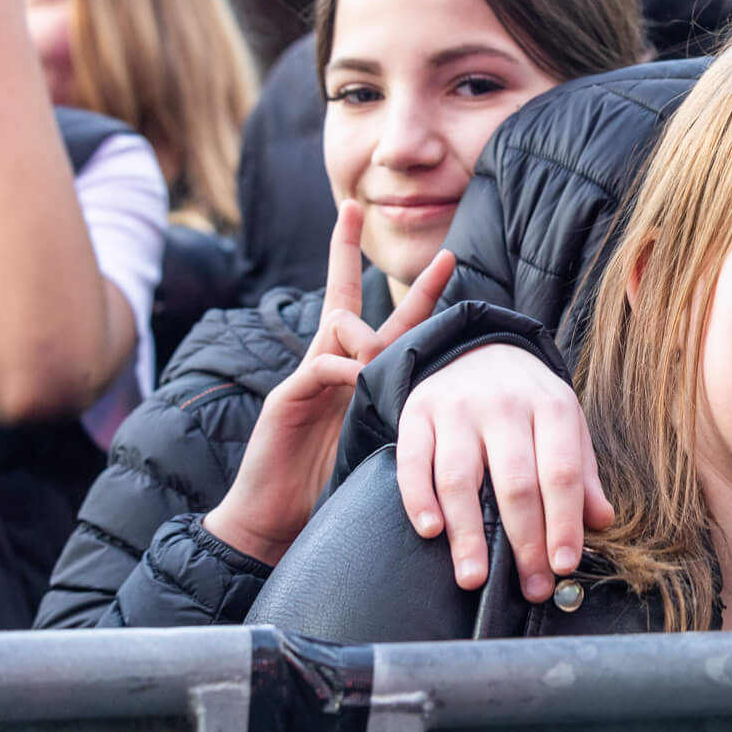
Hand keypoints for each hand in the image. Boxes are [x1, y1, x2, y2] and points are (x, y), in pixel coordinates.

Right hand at [205, 202, 453, 564]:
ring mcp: (306, 377)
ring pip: (341, 324)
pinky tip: (356, 378)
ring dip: (370, 334)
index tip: (450, 256)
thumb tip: (454, 396)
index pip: (387, 319)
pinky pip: (322, 364)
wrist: (276, 524)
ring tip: (378, 363)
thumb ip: (405, 409)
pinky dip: (345, 367)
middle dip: (344, 249)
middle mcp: (329, 364)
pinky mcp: (287, 398)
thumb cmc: (331, 484)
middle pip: (343, 296)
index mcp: (354, 372)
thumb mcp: (382, 439)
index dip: (419, 289)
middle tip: (353, 207)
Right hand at [395, 344, 615, 602]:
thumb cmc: (528, 399)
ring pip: (461, 479)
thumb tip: (601, 522)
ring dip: (467, 534)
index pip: (561, 473)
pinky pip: (414, 463)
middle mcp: (503, 405)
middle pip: (515, 483)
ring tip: (474, 577)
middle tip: (529, 586)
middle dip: (524, 542)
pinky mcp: (417, 414)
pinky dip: (419, 500)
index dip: (564, 522)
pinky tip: (431, 531)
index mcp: (550, 406)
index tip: (564, 565)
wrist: (477, 347)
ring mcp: (456, 409)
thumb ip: (581, 473)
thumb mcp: (565, 423)